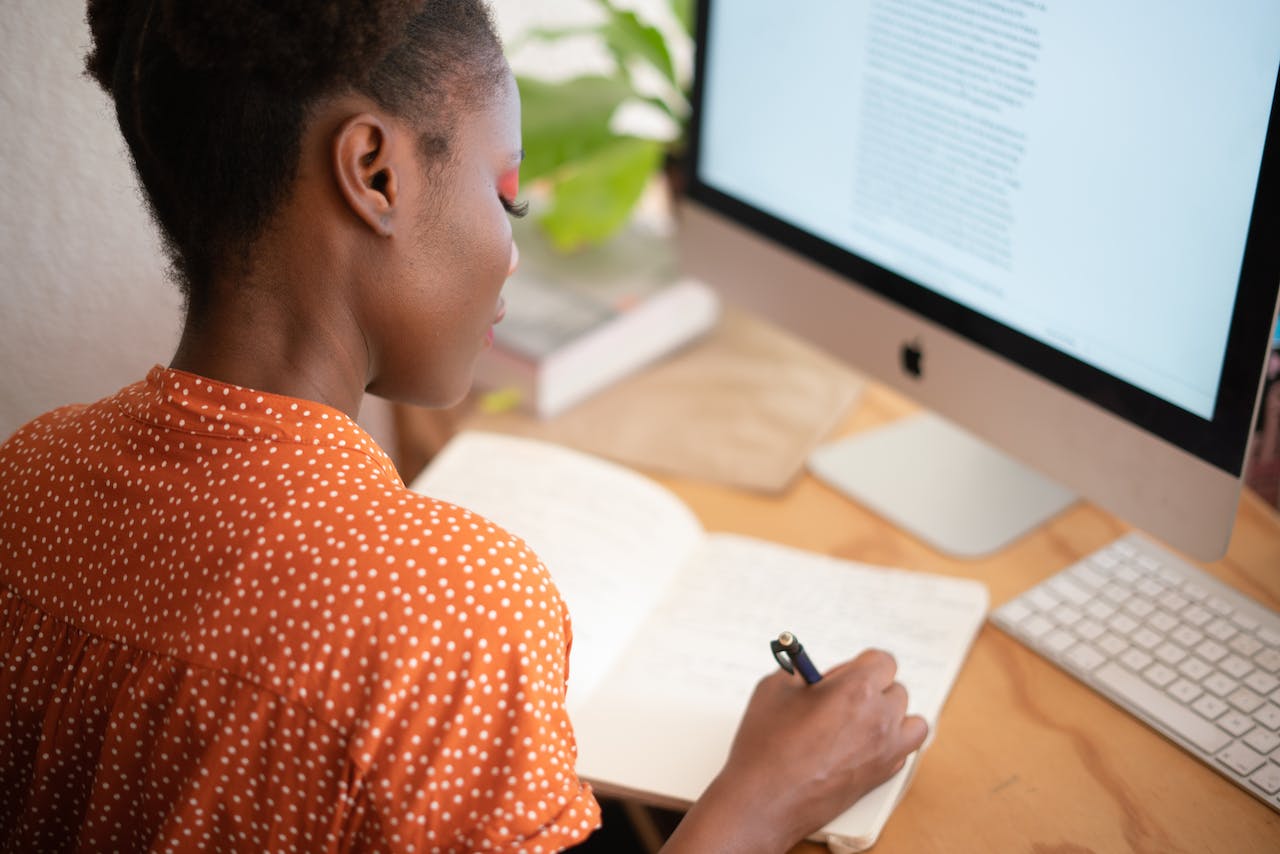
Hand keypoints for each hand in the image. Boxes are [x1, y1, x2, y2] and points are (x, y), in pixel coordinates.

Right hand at [663, 649, 927, 853]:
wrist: (765, 801)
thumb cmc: (766, 747)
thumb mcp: (775, 689)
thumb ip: (801, 672)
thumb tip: (812, 672)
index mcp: (856, 689)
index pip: (884, 661)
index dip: (862, 664)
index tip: (845, 673)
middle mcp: (879, 718)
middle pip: (897, 690)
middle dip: (872, 689)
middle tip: (842, 698)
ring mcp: (885, 750)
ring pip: (912, 722)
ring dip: (893, 717)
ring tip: (863, 721)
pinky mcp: (882, 776)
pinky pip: (904, 751)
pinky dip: (891, 744)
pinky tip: (863, 744)